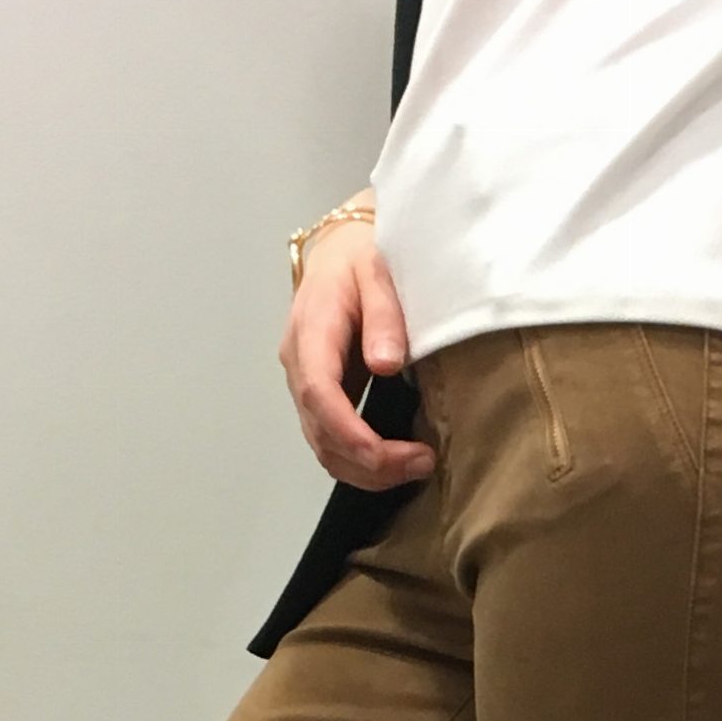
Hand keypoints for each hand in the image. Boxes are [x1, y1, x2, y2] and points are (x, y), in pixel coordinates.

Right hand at [278, 219, 435, 489]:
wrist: (341, 250)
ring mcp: (305, 383)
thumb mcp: (379, 272)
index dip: (349, 433)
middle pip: (319, 432)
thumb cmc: (363, 256)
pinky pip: (331, 439)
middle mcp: (299, 364)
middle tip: (423, 463)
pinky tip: (396, 461)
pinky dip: (361, 461)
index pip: (319, 393)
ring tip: (417, 466)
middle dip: (368, 462)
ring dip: (365, 470)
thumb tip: (386, 364)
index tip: (388, 456)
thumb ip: (383, 316)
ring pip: (322, 446)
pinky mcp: (319, 395)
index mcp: (311, 331)